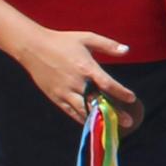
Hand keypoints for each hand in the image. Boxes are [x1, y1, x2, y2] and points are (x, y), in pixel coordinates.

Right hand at [16, 26, 136, 121]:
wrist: (33, 48)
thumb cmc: (62, 41)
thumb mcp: (86, 38)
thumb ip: (108, 45)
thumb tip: (127, 50)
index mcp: (86, 67)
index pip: (107, 83)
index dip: (121, 92)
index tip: (132, 98)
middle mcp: (76, 82)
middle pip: (97, 102)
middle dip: (114, 113)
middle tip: (128, 122)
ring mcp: (65, 92)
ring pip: (84, 111)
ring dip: (99, 120)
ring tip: (112, 127)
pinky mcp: (56, 97)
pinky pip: (71, 112)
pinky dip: (83, 119)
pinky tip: (93, 123)